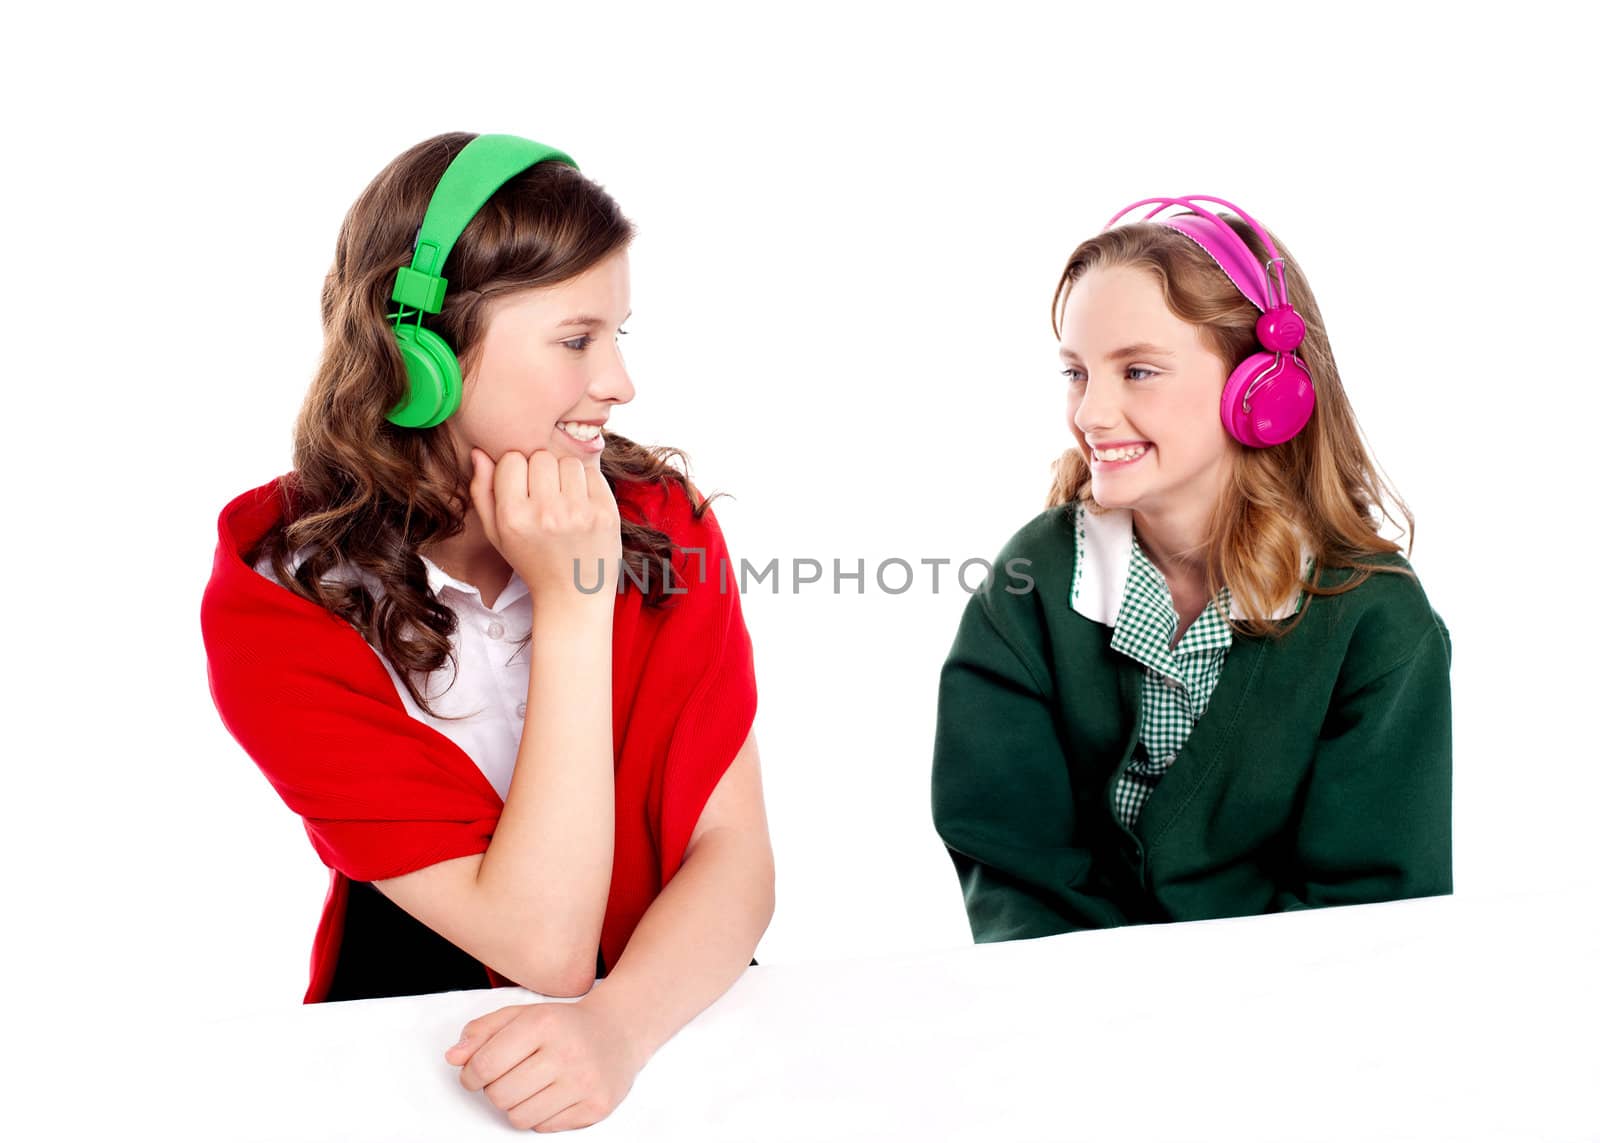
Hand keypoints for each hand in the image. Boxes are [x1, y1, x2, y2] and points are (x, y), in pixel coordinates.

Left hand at [445, 997, 647, 1132]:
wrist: (618, 1032)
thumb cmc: (562, 1025)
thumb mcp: (521, 1015)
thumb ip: (482, 1032)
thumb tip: (452, 1058)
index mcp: (543, 1023)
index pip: (484, 1065)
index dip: (470, 1074)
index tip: (476, 1072)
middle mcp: (566, 1052)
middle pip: (499, 1096)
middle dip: (495, 1089)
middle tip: (510, 1076)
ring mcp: (584, 1082)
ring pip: (519, 1117)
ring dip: (516, 1105)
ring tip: (531, 1086)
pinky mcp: (596, 1106)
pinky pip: (544, 1128)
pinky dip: (540, 1115)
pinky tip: (553, 1094)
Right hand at [468, 447, 621, 606]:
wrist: (573, 595)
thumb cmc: (532, 561)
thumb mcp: (497, 534)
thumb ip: (482, 492)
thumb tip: (479, 452)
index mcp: (514, 517)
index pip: (511, 460)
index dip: (515, 470)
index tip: (521, 488)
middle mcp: (546, 513)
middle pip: (540, 457)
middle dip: (541, 471)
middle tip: (544, 496)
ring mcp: (579, 513)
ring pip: (568, 461)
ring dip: (565, 475)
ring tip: (563, 501)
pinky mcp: (605, 513)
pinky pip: (592, 473)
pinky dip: (586, 483)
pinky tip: (581, 506)